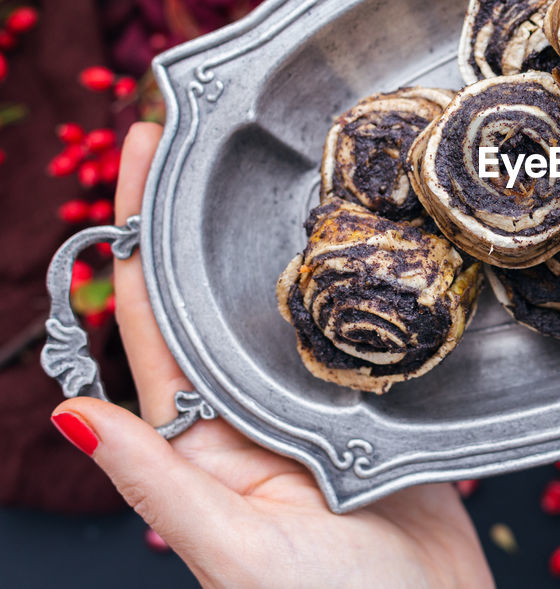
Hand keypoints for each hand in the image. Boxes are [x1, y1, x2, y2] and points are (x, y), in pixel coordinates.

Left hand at [51, 122, 493, 588]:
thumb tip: (69, 413)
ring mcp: (317, 405)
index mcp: (202, 439)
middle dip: (202, 209)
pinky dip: (356, 276)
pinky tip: (369, 230)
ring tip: (285, 155)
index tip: (140, 144)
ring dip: (278, 233)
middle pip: (216, 291)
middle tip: (209, 123)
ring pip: (288, 301)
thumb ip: (158, 483)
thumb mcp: (235, 550)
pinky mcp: (379, 407)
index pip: (151, 316)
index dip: (133, 229)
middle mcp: (252, 412)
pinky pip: (361, 328)